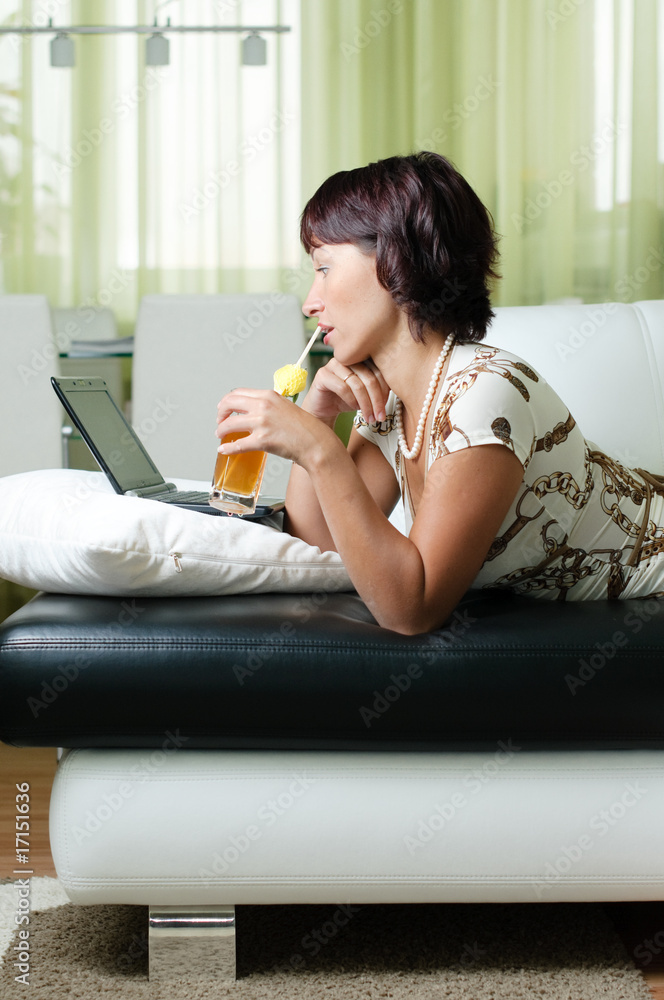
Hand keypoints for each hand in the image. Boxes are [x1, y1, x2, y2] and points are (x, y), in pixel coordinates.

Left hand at [216, 388, 331, 465]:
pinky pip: (238, 444)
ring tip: (221, 435)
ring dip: (221, 430)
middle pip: (229, 403)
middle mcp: (263, 406)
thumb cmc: (304, 428)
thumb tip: (252, 412)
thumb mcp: (284, 407)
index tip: (224, 408)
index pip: (238, 393)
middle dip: (220, 413)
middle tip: (220, 421)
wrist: (315, 442)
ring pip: (229, 424)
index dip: (226, 401)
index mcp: (268, 395)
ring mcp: (262, 423)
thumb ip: (268, 406)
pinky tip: (224, 450)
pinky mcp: (262, 440)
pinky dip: (227, 448)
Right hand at [303, 357, 390, 425]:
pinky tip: (354, 408)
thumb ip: (378, 387)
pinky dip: (351, 400)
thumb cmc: (345, 400)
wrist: (322, 410)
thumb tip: (398, 390)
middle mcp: (347, 358)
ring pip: (357, 383)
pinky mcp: (322, 375)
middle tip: (380, 416)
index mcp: (360, 358)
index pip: (378, 370)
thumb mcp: (366, 394)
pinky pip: (342, 387)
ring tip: (368, 417)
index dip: (385, 390)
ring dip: (365, 404)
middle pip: (369, 377)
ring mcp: (333, 365)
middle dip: (376, 400)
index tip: (386, 407)